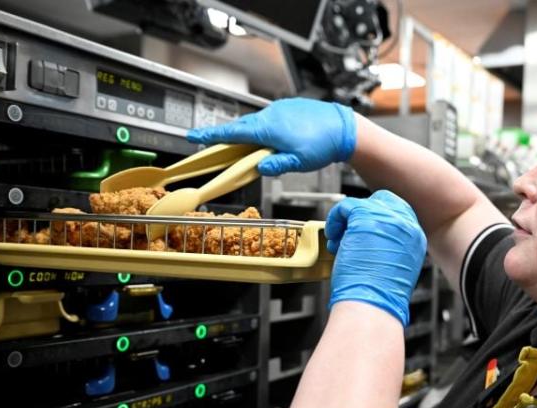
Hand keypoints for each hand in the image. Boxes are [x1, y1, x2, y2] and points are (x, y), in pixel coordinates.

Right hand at [187, 97, 355, 175]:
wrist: (343, 127)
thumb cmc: (323, 145)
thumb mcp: (298, 162)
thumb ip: (277, 165)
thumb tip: (259, 169)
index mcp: (268, 129)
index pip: (233, 133)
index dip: (211, 135)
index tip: (193, 136)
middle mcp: (270, 115)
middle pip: (240, 126)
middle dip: (224, 135)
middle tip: (210, 143)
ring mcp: (278, 110)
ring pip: (254, 123)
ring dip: (245, 133)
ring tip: (242, 147)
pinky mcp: (287, 109)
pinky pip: (267, 119)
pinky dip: (260, 129)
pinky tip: (269, 139)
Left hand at [325, 191, 426, 326]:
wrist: (372, 305)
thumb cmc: (379, 298)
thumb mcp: (395, 268)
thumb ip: (390, 248)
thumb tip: (370, 239)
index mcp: (416, 239)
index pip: (398, 214)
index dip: (377, 221)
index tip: (362, 234)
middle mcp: (406, 226)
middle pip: (383, 202)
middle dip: (363, 215)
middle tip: (349, 234)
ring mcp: (387, 219)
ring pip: (361, 204)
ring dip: (346, 222)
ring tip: (338, 243)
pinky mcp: (365, 218)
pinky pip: (345, 207)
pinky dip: (334, 220)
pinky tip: (333, 239)